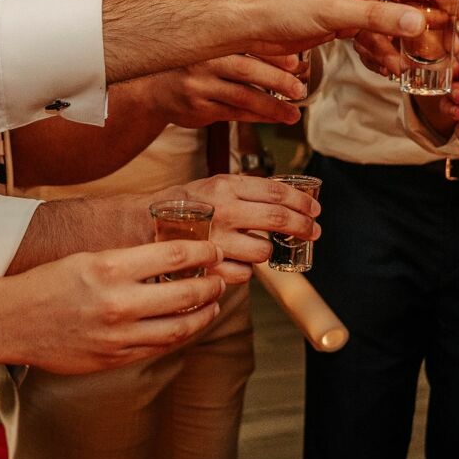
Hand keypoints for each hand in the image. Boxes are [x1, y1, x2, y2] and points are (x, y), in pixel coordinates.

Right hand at [11, 241, 227, 373]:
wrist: (13, 321)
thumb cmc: (48, 284)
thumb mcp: (88, 258)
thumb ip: (129, 260)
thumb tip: (171, 256)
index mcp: (110, 268)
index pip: (176, 255)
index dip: (204, 253)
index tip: (213, 250)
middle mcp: (118, 303)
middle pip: (186, 293)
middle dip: (212, 285)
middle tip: (220, 279)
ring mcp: (118, 336)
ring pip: (179, 327)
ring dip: (203, 314)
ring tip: (212, 304)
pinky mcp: (114, 359)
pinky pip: (159, 347)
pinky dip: (179, 334)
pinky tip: (186, 325)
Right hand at [142, 54, 307, 127]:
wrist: (153, 88)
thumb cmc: (191, 67)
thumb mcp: (212, 51)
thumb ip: (241, 50)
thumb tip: (288, 57)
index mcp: (211, 42)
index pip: (248, 45)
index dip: (273, 55)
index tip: (296, 62)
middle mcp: (203, 63)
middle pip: (246, 71)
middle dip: (277, 81)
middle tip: (299, 89)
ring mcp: (199, 87)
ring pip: (242, 98)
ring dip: (272, 107)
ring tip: (293, 114)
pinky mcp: (199, 109)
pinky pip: (234, 114)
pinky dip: (258, 117)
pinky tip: (274, 118)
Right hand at [174, 174, 320, 284]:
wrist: (144, 225)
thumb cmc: (184, 204)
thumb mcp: (214, 184)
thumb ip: (246, 190)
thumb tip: (288, 197)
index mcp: (226, 187)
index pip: (276, 192)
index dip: (302, 202)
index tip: (314, 210)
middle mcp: (223, 212)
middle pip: (277, 220)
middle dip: (303, 227)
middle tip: (313, 231)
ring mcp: (216, 241)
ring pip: (263, 252)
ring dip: (269, 251)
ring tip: (261, 246)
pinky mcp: (210, 267)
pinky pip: (244, 274)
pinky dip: (247, 270)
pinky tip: (238, 260)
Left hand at [241, 0, 447, 55]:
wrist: (252, 25)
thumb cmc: (285, 5)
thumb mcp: (335, 11)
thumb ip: (378, 18)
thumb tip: (418, 22)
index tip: (457, 7)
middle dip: (424, 21)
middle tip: (446, 42)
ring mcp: (354, 3)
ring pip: (390, 22)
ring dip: (402, 43)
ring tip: (415, 64)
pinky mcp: (344, 24)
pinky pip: (373, 36)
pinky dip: (381, 51)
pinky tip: (390, 68)